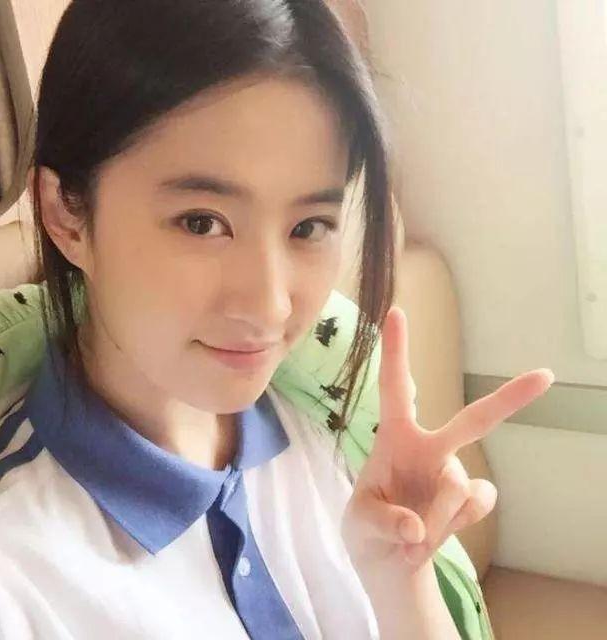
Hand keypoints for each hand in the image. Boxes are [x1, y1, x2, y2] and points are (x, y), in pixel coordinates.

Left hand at [340, 305, 554, 574]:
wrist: (386, 563)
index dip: (397, 350)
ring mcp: (453, 473)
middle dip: (509, 398)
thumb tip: (417, 527)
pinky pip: (475, 506)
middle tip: (545, 376)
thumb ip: (383, 522)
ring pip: (456, 488)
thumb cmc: (366, 528)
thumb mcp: (359, 524)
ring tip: (408, 535)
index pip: (395, 387)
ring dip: (432, 518)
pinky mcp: (469, 500)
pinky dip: (449, 527)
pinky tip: (429, 537)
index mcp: (394, 437)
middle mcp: (430, 448)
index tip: (396, 311)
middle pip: (475, 420)